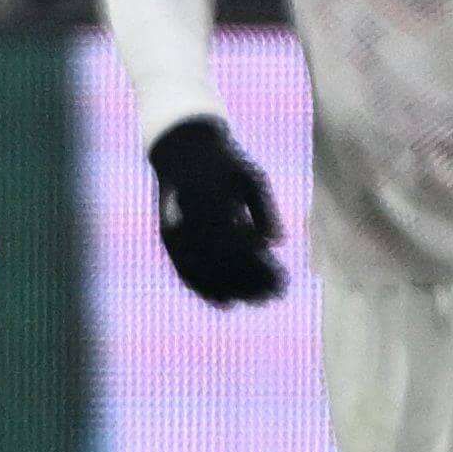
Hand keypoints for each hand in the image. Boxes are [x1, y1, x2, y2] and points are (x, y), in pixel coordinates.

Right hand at [149, 114, 285, 307]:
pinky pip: (184, 271)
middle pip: (225, 265)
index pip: (245, 248)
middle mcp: (193, 219)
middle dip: (250, 285)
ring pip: (204, 273)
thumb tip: (278, 243)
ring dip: (229, 292)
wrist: (182, 149)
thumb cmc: (225, 164)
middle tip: (273, 297)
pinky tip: (224, 303)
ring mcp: (177, 230)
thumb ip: (266, 210)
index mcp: (217, 202)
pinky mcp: (167, 237)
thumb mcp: (252, 179)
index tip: (285, 281)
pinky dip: (204, 291)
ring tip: (252, 302)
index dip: (264, 269)